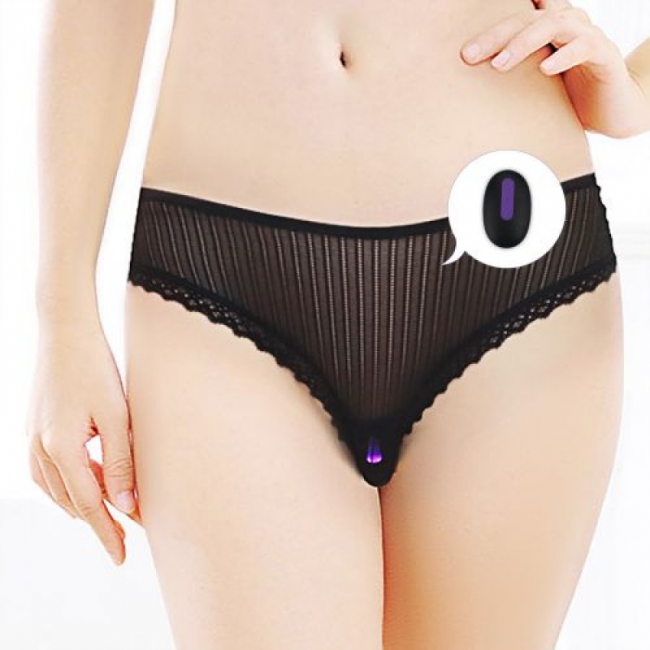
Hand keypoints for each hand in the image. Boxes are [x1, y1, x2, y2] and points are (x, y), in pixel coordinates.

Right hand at [26, 321, 141, 565]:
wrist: (64, 332)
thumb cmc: (95, 369)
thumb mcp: (117, 417)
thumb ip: (120, 463)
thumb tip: (126, 507)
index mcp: (61, 450)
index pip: (88, 506)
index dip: (106, 533)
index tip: (120, 557)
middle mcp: (40, 450)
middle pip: (72, 501)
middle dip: (100, 519)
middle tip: (129, 532)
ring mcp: (32, 440)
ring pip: (58, 490)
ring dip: (85, 502)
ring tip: (114, 508)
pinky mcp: (33, 430)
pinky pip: (48, 472)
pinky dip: (70, 483)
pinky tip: (87, 480)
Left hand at [460, 0, 649, 137]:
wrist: (613, 111)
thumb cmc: (570, 95)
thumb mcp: (534, 82)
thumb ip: (512, 71)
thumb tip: (473, 76)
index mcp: (549, 26)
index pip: (520, 13)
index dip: (496, 20)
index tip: (467, 38)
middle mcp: (569, 23)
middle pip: (528, 19)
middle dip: (496, 35)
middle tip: (469, 55)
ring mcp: (588, 36)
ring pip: (553, 26)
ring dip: (523, 43)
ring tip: (500, 64)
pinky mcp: (605, 55)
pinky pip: (584, 47)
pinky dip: (563, 57)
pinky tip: (545, 69)